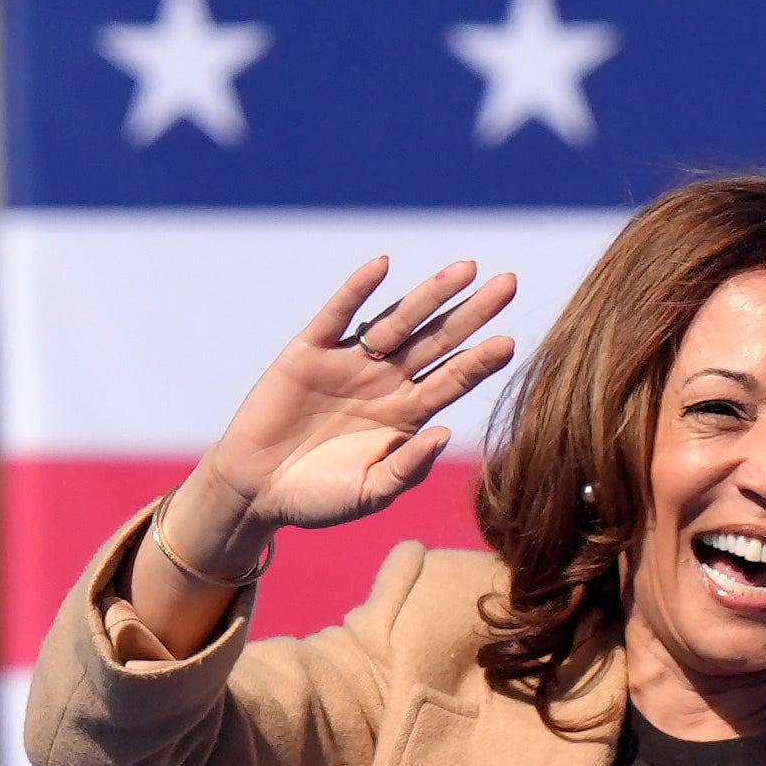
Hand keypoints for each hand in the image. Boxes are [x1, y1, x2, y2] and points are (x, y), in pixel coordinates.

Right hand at [192, 257, 520, 548]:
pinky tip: (382, 266)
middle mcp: (385, 381)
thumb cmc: (317, 498)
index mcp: (406, 414)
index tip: (508, 343)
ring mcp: (348, 363)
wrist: (256, 492)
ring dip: (429, 295)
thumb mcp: (369, 493)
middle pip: (437, 341)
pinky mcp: (309, 353)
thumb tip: (446, 435)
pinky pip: (337, 316)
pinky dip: (357, 291)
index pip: (452, 380)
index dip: (479, 361)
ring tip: (464, 269)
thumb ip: (407, 469)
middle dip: (472, 313)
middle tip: (508, 284)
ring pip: (397, 322)